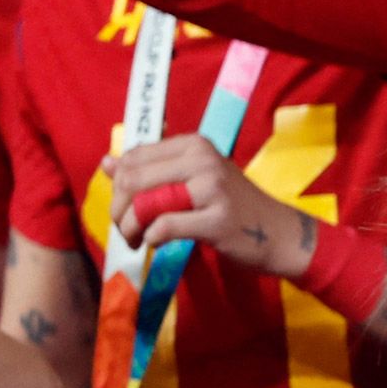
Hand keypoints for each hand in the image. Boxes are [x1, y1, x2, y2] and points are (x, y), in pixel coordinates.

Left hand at [108, 137, 312, 278]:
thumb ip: (151, 170)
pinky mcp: (217, 219)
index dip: (118, 185)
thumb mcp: (193, 179)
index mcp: (194, 144)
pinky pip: (163, 227)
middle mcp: (203, 160)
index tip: (125, 206)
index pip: (133, 158)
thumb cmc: (234, 206)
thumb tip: (106, 162)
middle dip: (119, 209)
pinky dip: (151, 238)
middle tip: (125, 229)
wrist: (280, 233)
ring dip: (130, 227)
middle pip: (132, 180)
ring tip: (135, 240)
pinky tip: (157, 243)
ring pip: (144, 204)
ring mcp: (212, 189)